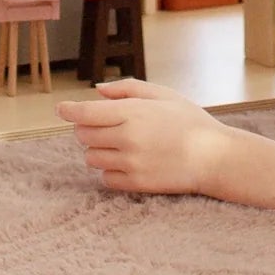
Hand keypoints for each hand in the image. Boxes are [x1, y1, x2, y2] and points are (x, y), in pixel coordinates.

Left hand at [56, 78, 237, 196]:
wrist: (213, 157)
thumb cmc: (189, 121)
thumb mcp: (162, 94)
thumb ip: (127, 90)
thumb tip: (97, 91)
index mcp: (132, 113)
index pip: (85, 113)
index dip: (68, 110)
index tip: (61, 109)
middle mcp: (127, 139)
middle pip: (84, 135)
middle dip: (87, 128)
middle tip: (105, 124)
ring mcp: (131, 164)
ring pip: (91, 158)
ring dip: (97, 149)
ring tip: (119, 143)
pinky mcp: (136, 184)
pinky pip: (105, 178)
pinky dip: (109, 170)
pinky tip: (127, 161)